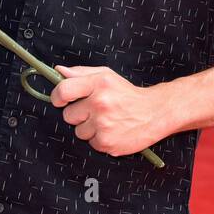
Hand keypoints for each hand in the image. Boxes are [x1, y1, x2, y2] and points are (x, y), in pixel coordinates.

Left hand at [49, 64, 167, 156]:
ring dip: (89, 128)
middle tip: (95, 111)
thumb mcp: (106, 76)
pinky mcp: (107, 143)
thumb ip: (80, 73)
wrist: (156, 112)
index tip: (60, 100)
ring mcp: (103, 124)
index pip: (63, 90)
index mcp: (98, 84)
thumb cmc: (128, 94)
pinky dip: (99, 139)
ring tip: (106, 121)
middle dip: (78, 114)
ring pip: (78, 131)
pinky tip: (112, 131)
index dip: (57, 97)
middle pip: (68, 115)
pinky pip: (91, 143)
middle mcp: (100, 103)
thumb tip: (58, 71)